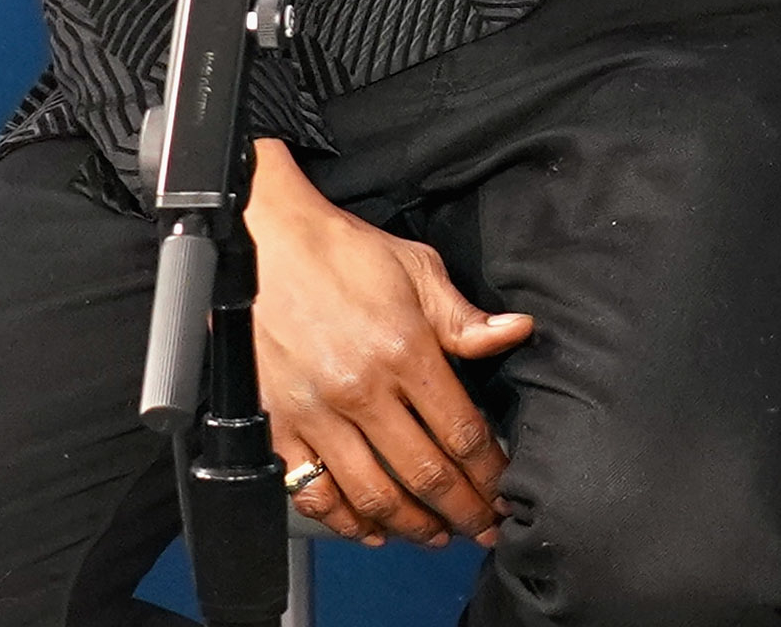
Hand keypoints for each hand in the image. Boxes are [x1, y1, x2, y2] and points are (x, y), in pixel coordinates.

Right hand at [247, 139, 531, 547]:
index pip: (461, 431)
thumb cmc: (342, 254)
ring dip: (410, 524)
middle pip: (424, 472)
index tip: (505, 487)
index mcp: (405, 352)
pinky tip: (368, 529)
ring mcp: (316, 415)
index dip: (489, 469)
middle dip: (462, 508)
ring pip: (371, 493)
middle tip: (482, 526)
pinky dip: (343, 520)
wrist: (263, 245)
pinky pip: (312, 492)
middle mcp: (362, 392)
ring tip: (436, 535)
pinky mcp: (277, 427)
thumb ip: (465, 317)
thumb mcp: (418, 269)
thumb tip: (517, 333)